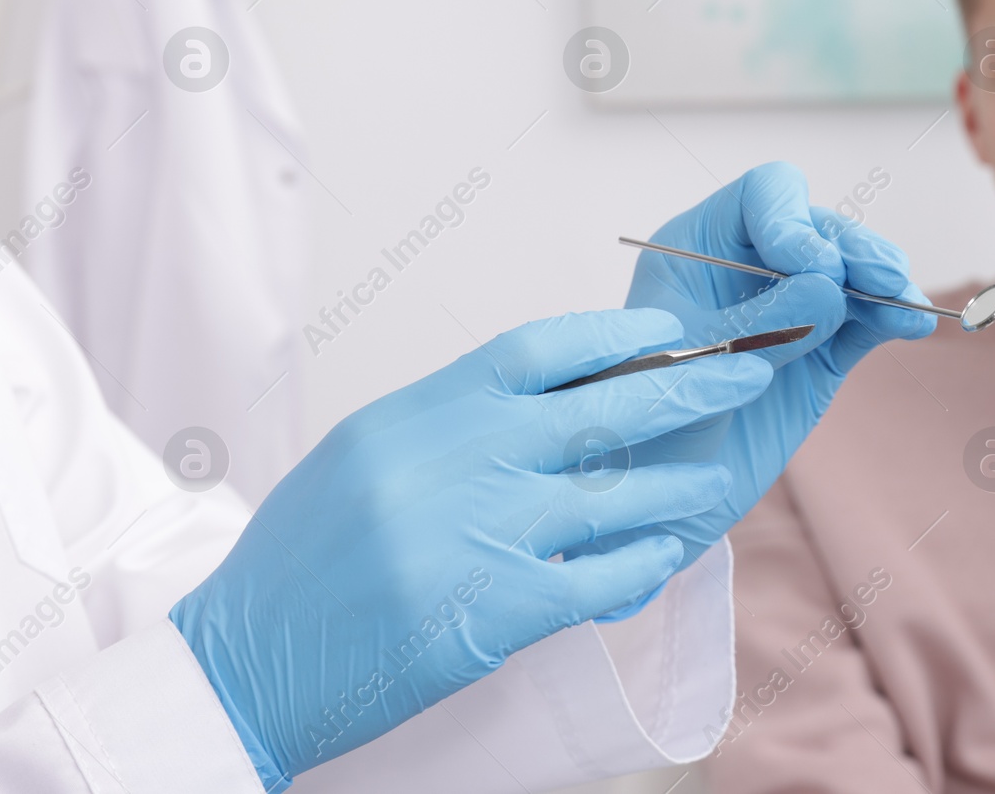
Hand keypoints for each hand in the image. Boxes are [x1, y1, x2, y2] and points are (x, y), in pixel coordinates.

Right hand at [170, 308, 770, 790]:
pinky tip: (668, 555)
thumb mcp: (368, 455)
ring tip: (715, 482)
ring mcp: (477, 537)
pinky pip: (600, 579)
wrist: (245, 660)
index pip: (538, 350)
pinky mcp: (492, 614)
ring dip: (678, 487)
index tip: (672, 333)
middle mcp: (454, 462)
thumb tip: (553, 397)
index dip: (617, 335)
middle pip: (600, 410)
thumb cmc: (305, 557)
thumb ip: (455, 421)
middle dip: (687, 390)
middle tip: (749, 374)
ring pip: (615, 495)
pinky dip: (643, 564)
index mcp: (419, 413)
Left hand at [570, 162, 935, 593]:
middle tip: (881, 280)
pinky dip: (891, 317)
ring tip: (905, 304)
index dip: (794, 220)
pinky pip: (865, 322)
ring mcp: (791, 309)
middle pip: (820, 229)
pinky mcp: (822, 352)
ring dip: (883, 280)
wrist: (653, 507)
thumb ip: (759, 323)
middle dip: (854, 250)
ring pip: (851, 272)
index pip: (763, 198)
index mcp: (697, 249)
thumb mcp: (691, 368)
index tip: (810, 265)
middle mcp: (748, 267)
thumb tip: (830, 285)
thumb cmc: (642, 427)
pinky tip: (913, 324)